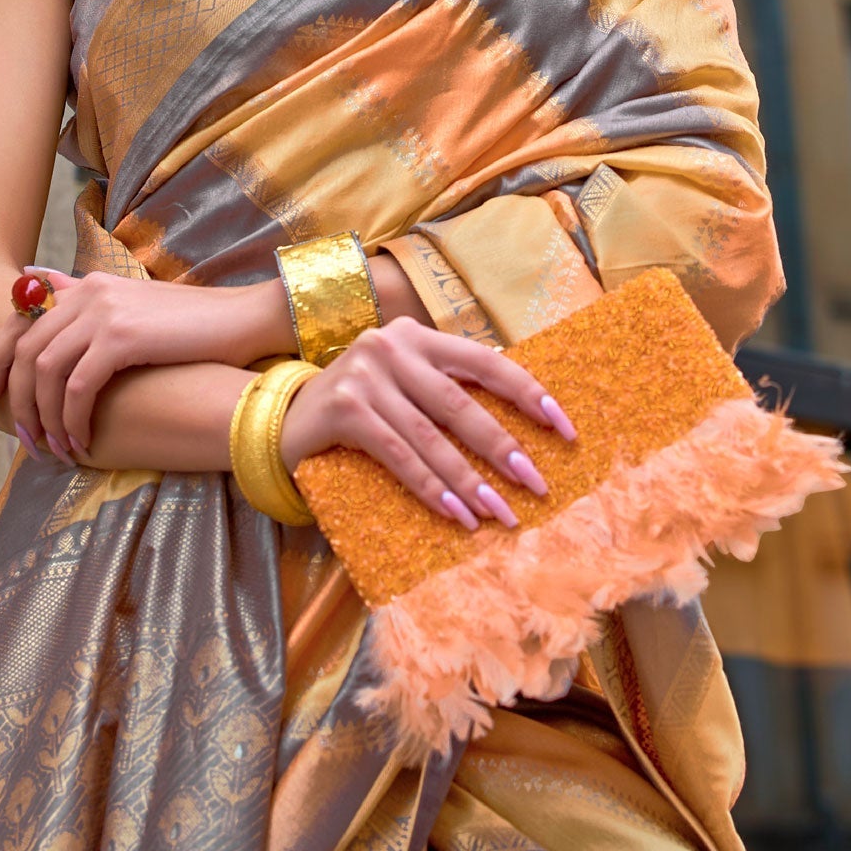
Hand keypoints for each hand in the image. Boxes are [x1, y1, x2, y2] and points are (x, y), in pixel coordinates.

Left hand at [0, 267, 288, 460]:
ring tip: (55, 450)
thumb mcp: (134, 311)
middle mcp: (88, 291)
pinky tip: (82, 442)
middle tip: (23, 439)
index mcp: (87, 284)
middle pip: (24, 350)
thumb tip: (41, 291)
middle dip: (15, 401)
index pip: (17, 319)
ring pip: (45, 373)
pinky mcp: (122, 337)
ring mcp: (103, 311)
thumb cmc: (192, 327)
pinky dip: (72, 420)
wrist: (243, 320)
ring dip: (44, 419)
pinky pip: (78, 388)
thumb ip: (90, 309)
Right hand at [279, 318, 575, 530]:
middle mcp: (393, 347)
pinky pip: (399, 454)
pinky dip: (430, 486)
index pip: (486, 361)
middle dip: (503, 448)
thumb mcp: (404, 385)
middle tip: (536, 486)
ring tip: (499, 513)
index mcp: (419, 336)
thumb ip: (447, 391)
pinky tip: (455, 514)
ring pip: (432, 436)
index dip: (528, 394)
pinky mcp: (345, 408)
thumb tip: (520, 433)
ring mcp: (365, 375)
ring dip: (469, 480)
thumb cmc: (362, 407)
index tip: (565, 428)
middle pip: (461, 403)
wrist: (285, 417)